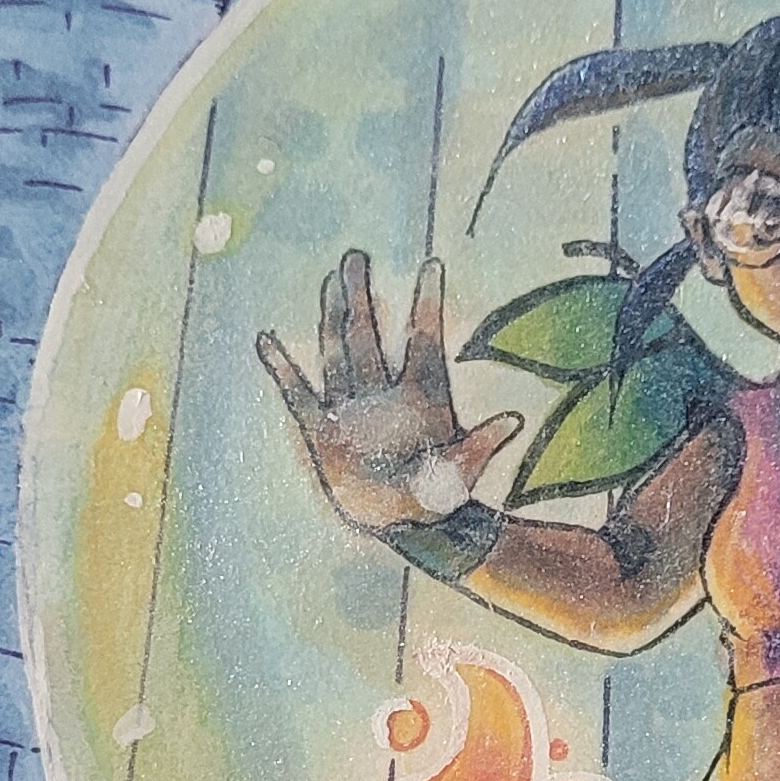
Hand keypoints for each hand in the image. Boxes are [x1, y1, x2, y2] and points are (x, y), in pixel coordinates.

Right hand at [257, 248, 524, 534]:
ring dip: (333, 316)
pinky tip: (266, 340)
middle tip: (356, 255)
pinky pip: (298, 394)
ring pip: (338, 351)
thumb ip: (481, 445)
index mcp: (421, 395)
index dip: (427, 302)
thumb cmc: (439, 496)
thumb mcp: (462, 471)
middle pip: (369, 334)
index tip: (433, 264)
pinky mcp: (322, 431)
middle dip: (361, 295)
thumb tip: (513, 421)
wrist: (407, 524)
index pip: (424, 338)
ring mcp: (351, 408)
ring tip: (330, 279)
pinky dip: (280, 369)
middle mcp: (383, 393)